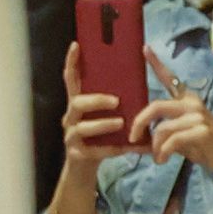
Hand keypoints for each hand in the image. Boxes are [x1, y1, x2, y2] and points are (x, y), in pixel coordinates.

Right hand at [60, 44, 128, 168]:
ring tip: (120, 123)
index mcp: (78, 103)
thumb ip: (117, 101)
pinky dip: (112, 149)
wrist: (85, 168)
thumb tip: (141, 80)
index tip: (76, 45)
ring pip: (82, 127)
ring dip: (102, 124)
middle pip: (77, 103)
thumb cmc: (100, 137)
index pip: (71, 79)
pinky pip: (94, 150)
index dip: (71, 62)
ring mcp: (71, 136)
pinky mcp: (77, 154)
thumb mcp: (107, 116)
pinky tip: (127, 149)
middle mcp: (71, 117)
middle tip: (116, 101)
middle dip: (96, 100)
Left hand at [135, 50, 212, 180]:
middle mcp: (192, 103)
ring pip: (162, 128)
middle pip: (156, 106)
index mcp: (187, 101)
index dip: (156, 64)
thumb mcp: (179, 138)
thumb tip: (134, 141)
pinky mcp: (201, 131)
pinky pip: (172, 141)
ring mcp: (198, 116)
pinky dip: (163, 152)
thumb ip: (160, 135)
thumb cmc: (204, 147)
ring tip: (158, 158)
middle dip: (140, 122)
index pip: (170, 79)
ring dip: (155, 146)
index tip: (145, 48)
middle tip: (133, 138)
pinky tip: (162, 160)